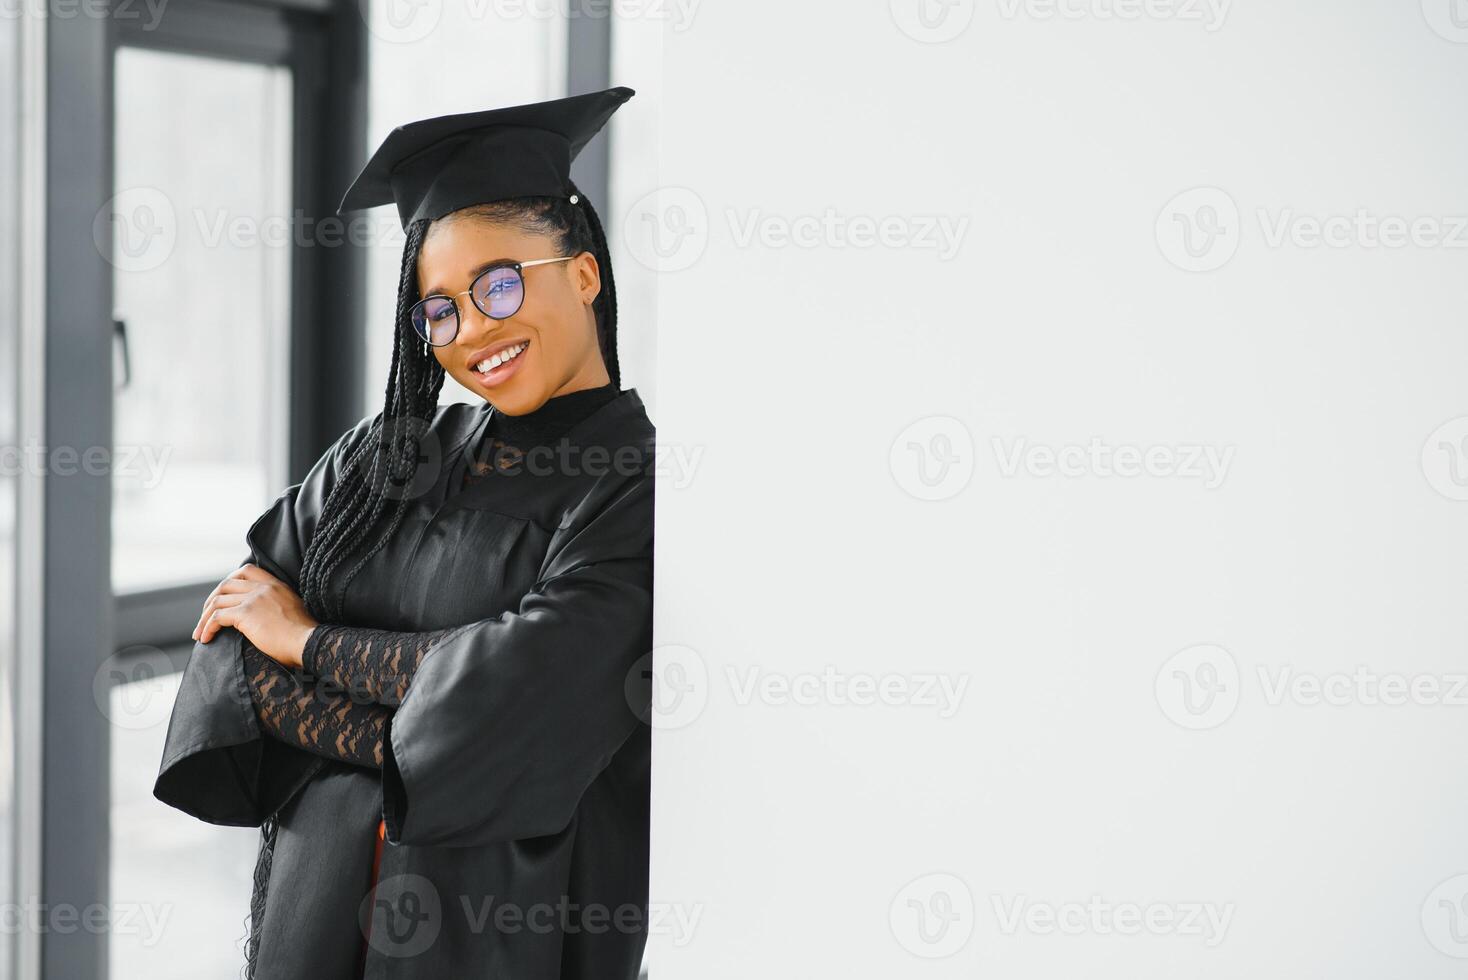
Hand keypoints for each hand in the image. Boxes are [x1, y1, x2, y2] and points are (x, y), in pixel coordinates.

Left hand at [193, 563, 318, 669]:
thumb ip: (278, 605)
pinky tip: (206, 638)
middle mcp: (264, 587)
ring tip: (200, 633)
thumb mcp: (293, 611)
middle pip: (226, 584)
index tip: (223, 596)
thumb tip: (264, 617)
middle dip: (211, 600)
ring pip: (218, 601)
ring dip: (205, 617)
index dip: (230, 581)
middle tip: (206, 616)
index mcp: (277, 585)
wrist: (309, 642)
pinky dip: (207, 627)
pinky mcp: (246, 613)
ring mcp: (254, 598)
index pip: (247, 570)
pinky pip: (217, 617)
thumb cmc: (304, 636)